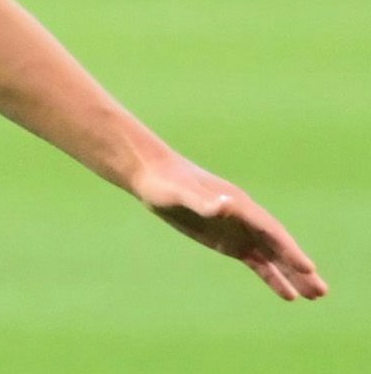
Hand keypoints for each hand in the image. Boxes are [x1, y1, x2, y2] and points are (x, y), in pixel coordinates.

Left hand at [132, 156, 326, 299]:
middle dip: (299, 267)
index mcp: (239, 205)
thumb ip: (203, 201)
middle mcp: (244, 218)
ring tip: (316, 296)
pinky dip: (272, 277)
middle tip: (322, 291)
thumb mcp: (180, 192)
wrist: (152, 176)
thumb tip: (226, 205)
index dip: (289, 249)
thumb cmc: (165, 182)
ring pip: (272, 257)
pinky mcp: (228, 241)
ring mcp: (238, 230)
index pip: (271, 231)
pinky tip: (288, 294)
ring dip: (293, 275)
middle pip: (278, 246)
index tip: (307, 268)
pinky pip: (256, 262)